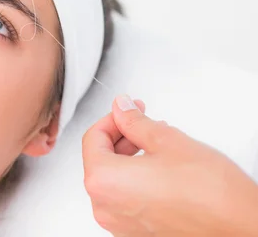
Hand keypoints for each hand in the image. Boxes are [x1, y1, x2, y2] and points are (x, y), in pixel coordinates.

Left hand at [82, 95, 257, 236]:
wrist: (240, 230)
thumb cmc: (210, 194)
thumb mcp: (167, 140)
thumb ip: (135, 121)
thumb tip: (122, 107)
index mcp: (103, 181)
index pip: (93, 138)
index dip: (111, 118)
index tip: (127, 111)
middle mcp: (105, 207)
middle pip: (100, 159)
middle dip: (121, 136)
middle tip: (142, 122)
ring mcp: (119, 224)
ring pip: (114, 180)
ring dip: (130, 157)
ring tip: (158, 144)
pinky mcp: (136, 233)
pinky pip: (126, 199)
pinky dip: (137, 180)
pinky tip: (161, 169)